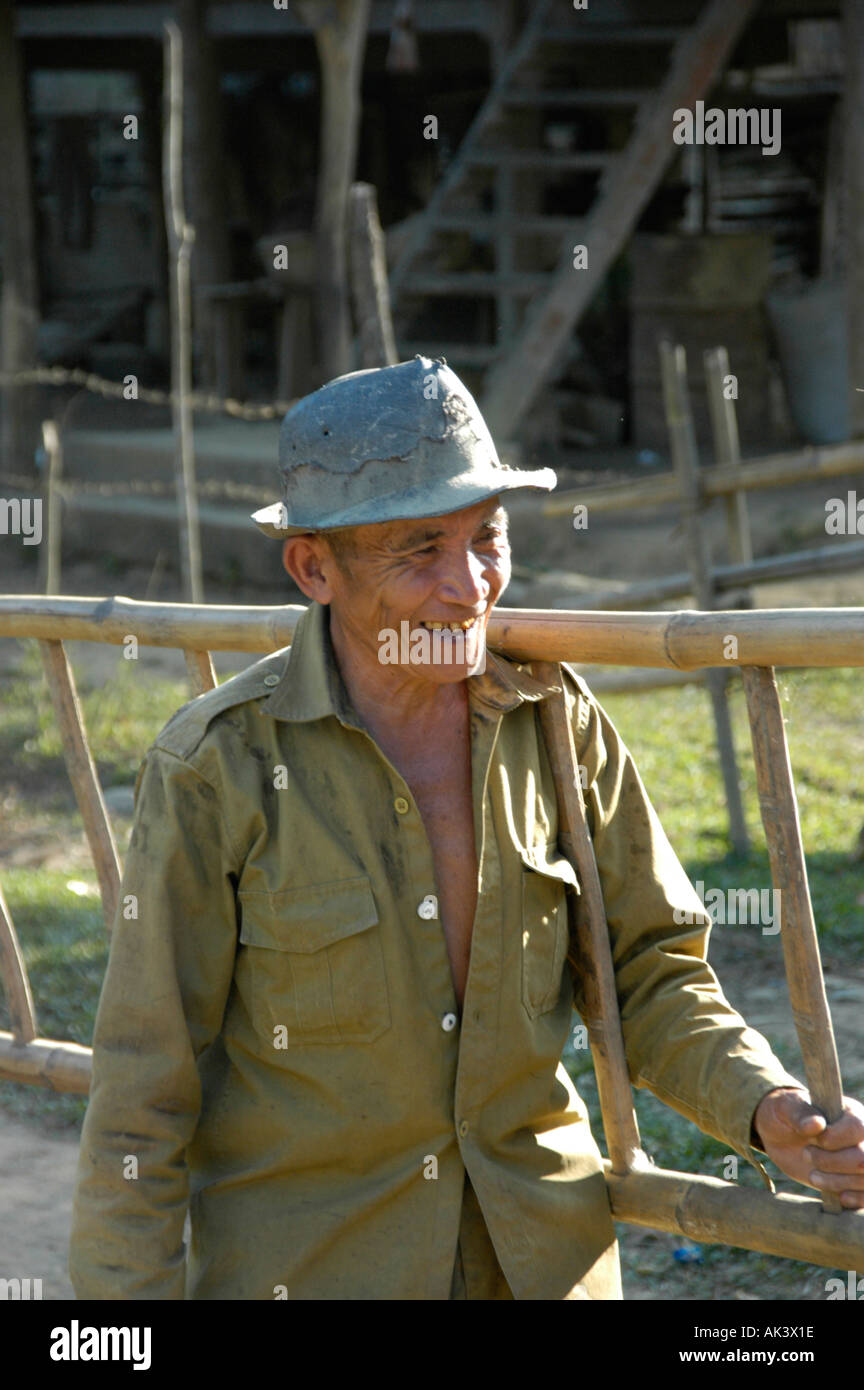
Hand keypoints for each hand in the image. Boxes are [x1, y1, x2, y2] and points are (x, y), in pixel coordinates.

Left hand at [753, 1087, 863, 1208]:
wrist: (781, 1137)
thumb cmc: (783, 1114)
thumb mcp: (784, 1107)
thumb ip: (800, 1113)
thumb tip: (817, 1124)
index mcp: (849, 1112)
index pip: (858, 1127)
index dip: (836, 1139)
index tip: (815, 1140)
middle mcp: (861, 1137)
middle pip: (863, 1158)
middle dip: (832, 1162)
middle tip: (807, 1155)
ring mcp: (861, 1160)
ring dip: (837, 1182)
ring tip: (813, 1176)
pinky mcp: (855, 1181)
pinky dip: (856, 1200)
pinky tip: (839, 1198)